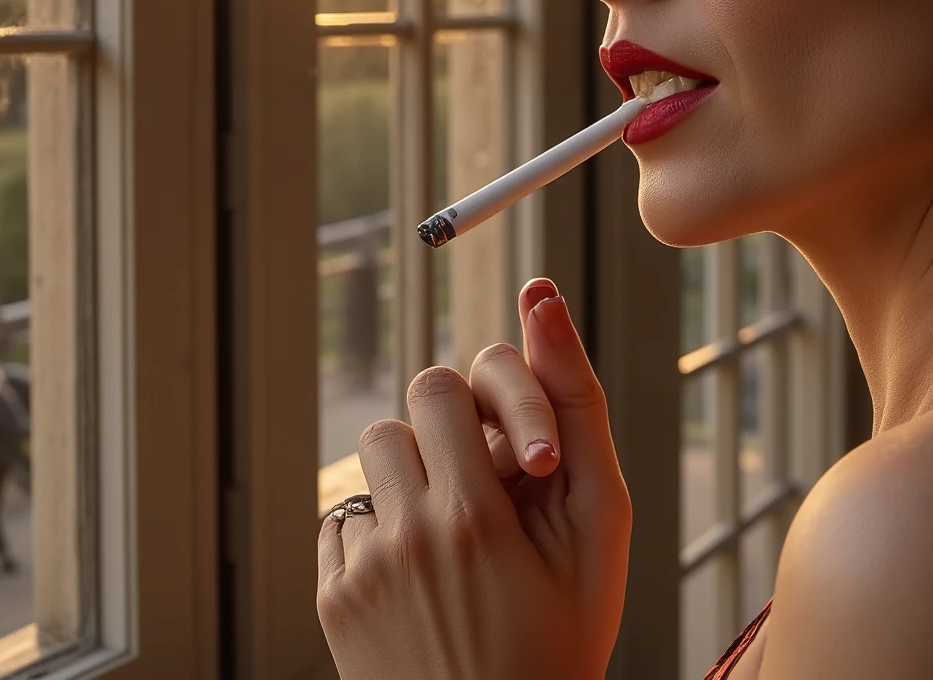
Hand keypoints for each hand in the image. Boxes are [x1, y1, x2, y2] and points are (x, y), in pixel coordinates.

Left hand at [317, 278, 632, 679]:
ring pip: (372, 469)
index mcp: (474, 516)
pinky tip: (426, 581)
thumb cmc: (567, 635)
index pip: (447, 384)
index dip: (489, 409)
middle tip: (490, 492)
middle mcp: (407, 539)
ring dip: (413, 487)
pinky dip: (384, 538)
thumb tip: (542, 297)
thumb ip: (576, 406)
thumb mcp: (599, 526)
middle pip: (403, 419)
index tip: (521, 458)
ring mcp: (362, 574)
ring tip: (459, 539)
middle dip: (448, 442)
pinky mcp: (333, 603)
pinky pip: (345, 524)